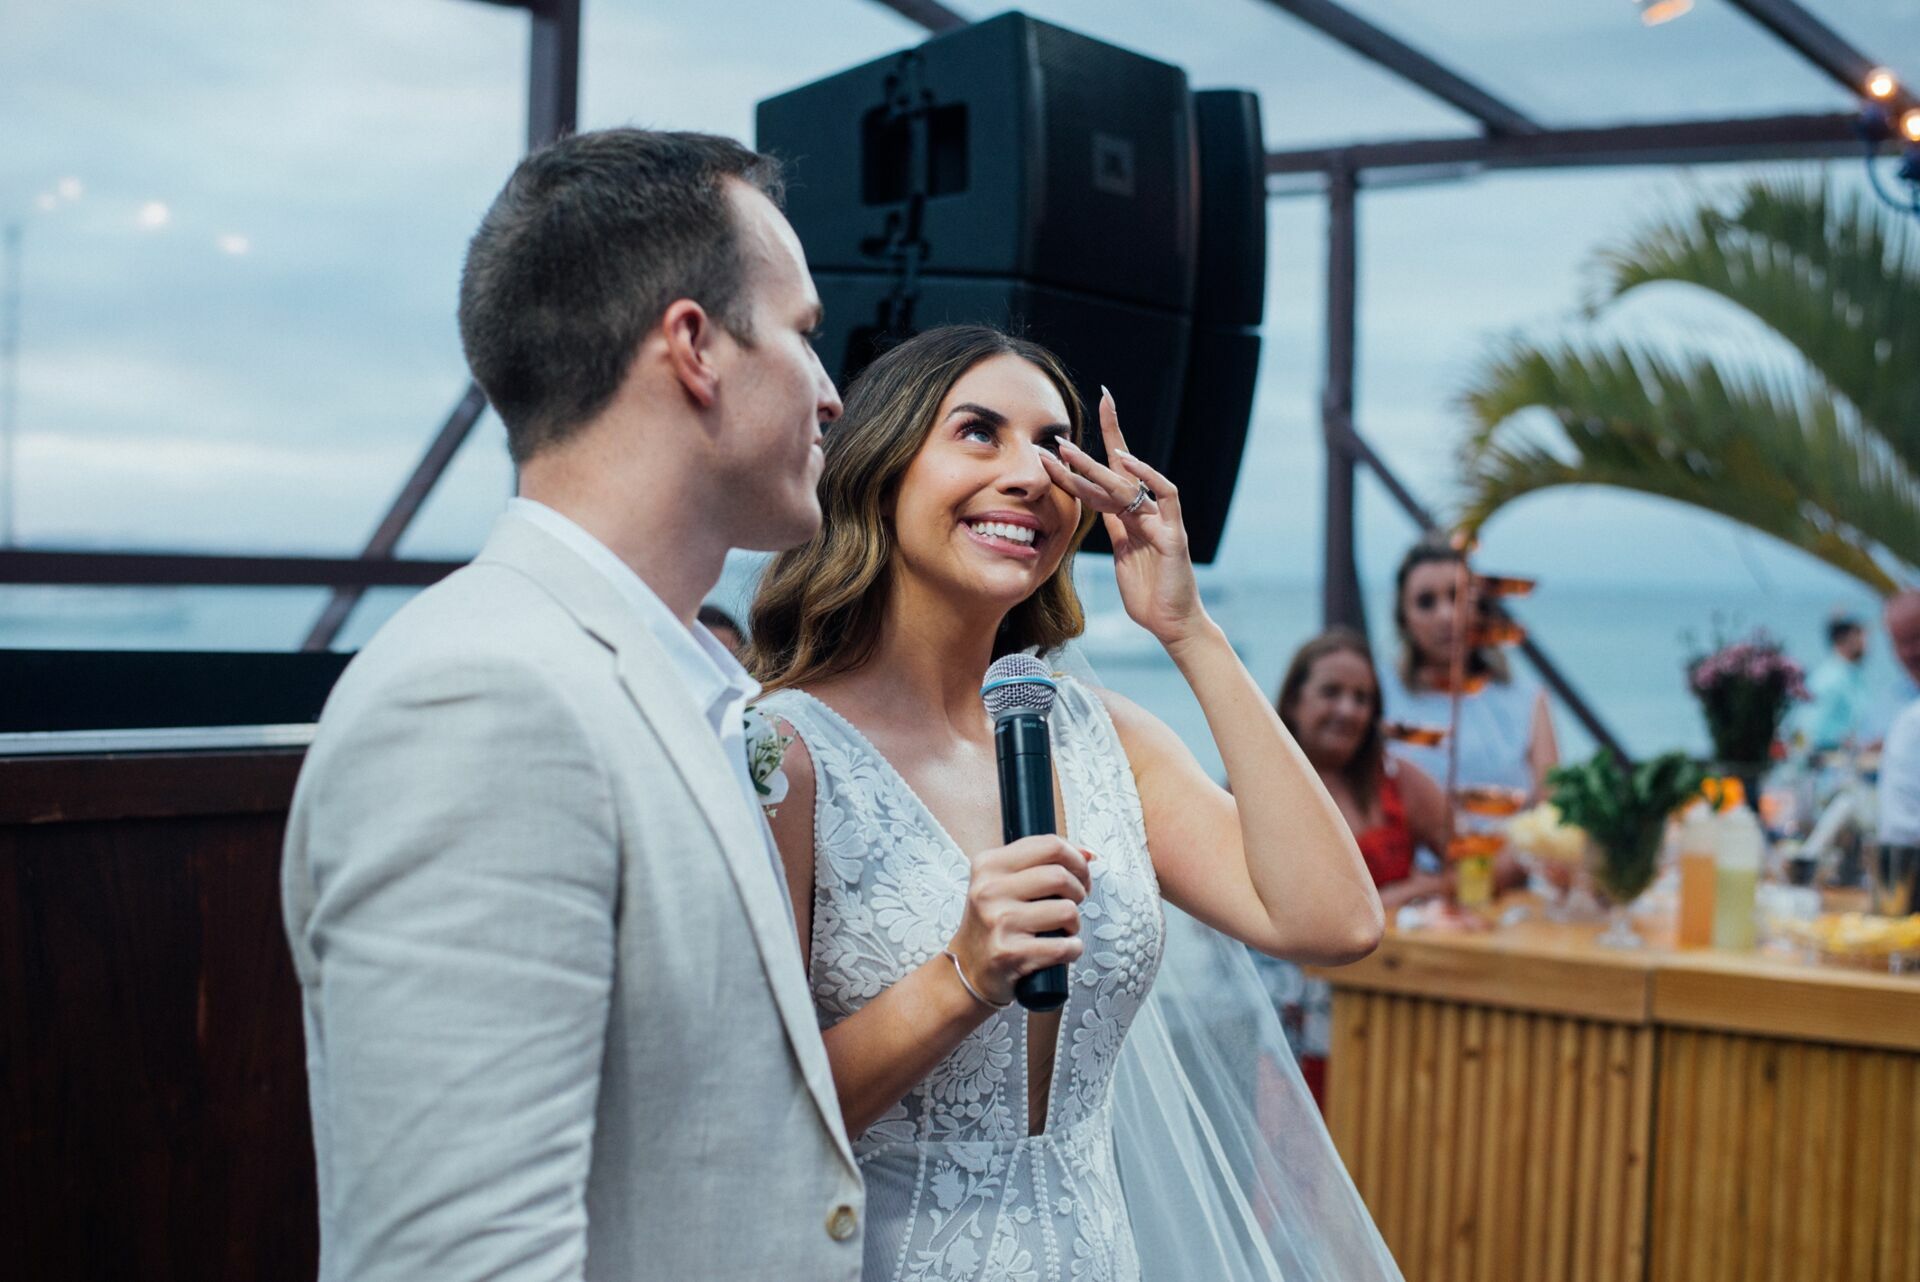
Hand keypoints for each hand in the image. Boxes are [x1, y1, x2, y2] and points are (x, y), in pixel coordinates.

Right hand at [947, 836, 1094, 1006]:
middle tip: (1074, 902)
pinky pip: (1064, 946)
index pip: (1050, 845)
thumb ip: (1040, 862)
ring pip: (1067, 910)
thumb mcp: (1003, 882)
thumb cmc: (994, 922)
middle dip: (1079, 891)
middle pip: (1060, 876)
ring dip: (1075, 923)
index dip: (1076, 858)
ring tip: (1062, 929)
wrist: (968, 968)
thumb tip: (1087, 854)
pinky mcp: (1009, 953)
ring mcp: (999, 921)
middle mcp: (989, 890)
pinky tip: (1061, 950)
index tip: (1081, 874)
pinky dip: (1073, 949)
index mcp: (989, 864)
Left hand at [1038, 387, 1204, 647]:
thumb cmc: (1148, 595)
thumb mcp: (1122, 557)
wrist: (1171, 624)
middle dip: (1091, 449)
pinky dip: (1148, 475)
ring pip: (1127, 484)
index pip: (1105, 481)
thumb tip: (1096, 513)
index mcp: (1128, 519)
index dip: (1084, 460)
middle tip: (1061, 432)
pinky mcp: (1173, 534)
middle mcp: (1144, 514)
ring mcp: (1159, 521)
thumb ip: (1114, 531)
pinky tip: (1127, 460)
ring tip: (1068, 451)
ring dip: (1096, 465)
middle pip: (1115, 473)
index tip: (1059, 442)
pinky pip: (1166, 496)